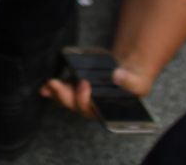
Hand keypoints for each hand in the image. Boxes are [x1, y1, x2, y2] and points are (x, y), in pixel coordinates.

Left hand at [40, 64, 154, 119]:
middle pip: (75, 106)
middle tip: (55, 83)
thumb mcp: (139, 82)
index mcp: (107, 111)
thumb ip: (130, 81)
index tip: (84, 85)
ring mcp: (83, 98)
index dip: (84, 101)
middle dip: (64, 96)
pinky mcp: (77, 88)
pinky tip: (47, 85)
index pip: (92, 111)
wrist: (129, 73)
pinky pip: (64, 90)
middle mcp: (93, 107)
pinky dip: (54, 89)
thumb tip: (117, 76)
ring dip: (56, 93)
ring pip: (67, 100)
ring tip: (48, 84)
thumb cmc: (134, 82)